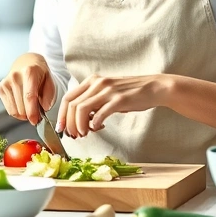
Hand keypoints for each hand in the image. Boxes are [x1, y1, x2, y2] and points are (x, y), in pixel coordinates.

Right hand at [0, 53, 55, 125]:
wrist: (27, 62)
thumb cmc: (40, 74)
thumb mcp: (50, 81)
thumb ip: (49, 96)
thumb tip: (43, 109)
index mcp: (30, 72)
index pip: (29, 96)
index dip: (32, 112)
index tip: (35, 121)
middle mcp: (15, 76)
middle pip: (21, 106)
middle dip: (30, 114)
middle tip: (37, 112)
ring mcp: (6, 82)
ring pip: (14, 110)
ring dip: (23, 114)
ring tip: (29, 107)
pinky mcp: (0, 88)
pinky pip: (9, 109)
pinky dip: (17, 111)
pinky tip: (22, 104)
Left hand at [57, 74, 172, 137]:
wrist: (153, 88)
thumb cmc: (130, 93)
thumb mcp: (108, 93)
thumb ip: (93, 102)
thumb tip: (79, 121)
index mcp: (92, 81)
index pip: (68, 98)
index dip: (61, 115)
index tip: (62, 129)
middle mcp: (98, 83)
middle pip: (72, 105)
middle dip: (70, 124)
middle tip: (75, 135)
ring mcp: (108, 90)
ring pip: (82, 109)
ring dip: (80, 125)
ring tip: (85, 133)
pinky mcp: (119, 99)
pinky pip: (100, 113)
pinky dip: (95, 124)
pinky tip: (99, 127)